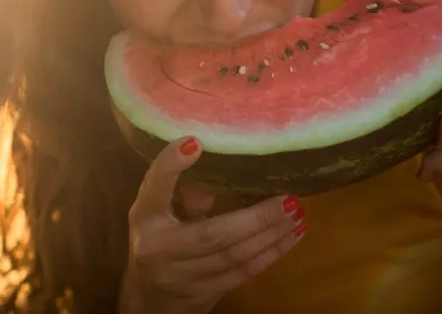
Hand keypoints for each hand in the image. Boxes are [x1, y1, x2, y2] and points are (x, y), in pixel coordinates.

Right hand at [119, 137, 303, 313]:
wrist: (146, 300)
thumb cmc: (157, 242)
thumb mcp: (159, 214)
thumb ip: (185, 193)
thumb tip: (218, 161)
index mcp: (144, 218)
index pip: (154, 188)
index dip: (170, 166)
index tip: (195, 143)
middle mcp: (157, 248)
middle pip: (212, 234)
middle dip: (256, 218)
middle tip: (288, 199)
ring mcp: (180, 277)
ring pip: (234, 257)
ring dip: (270, 235)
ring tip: (297, 215)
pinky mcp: (202, 296)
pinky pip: (243, 274)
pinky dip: (271, 254)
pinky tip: (291, 236)